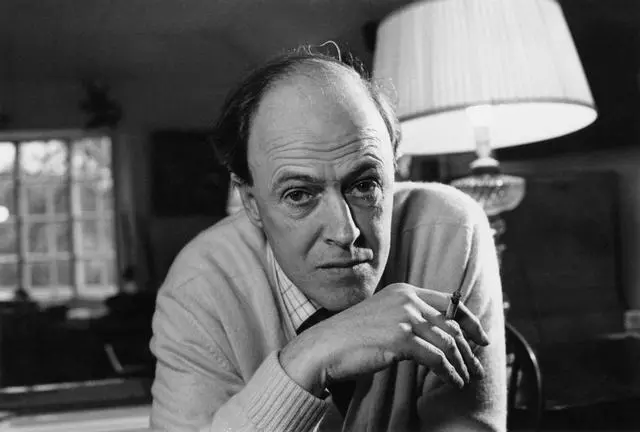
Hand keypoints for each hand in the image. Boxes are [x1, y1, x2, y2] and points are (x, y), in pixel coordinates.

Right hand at [279, 283, 489, 395]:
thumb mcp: (384, 316)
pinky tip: (453, 383)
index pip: (450, 302)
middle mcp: (407, 299)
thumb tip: (438, 333)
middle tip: (478, 368)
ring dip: (462, 365)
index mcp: (404, 290)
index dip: (470, 321)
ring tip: (466, 380)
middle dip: (470, 350)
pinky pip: (437, 359)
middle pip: (452, 324)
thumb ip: (408, 316)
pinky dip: (449, 374)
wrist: (325, 346)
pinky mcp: (401, 338)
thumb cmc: (352, 336)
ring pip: (448, 343)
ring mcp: (404, 317)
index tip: (481, 338)